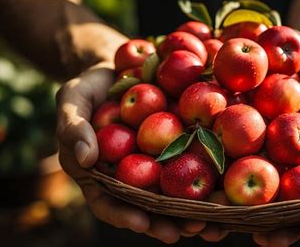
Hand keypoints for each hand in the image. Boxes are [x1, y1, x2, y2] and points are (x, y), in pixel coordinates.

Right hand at [55, 63, 210, 243]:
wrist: (120, 69)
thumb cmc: (89, 88)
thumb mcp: (73, 100)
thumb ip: (73, 128)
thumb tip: (87, 159)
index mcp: (102, 174)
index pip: (109, 203)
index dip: (125, 216)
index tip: (143, 223)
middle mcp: (131, 176)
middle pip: (148, 207)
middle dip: (166, 223)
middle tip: (183, 232)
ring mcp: (157, 164)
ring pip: (175, 194)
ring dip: (193, 212)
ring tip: (212, 225)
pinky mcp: (180, 148)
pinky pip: (195, 164)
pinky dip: (210, 180)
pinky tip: (226, 190)